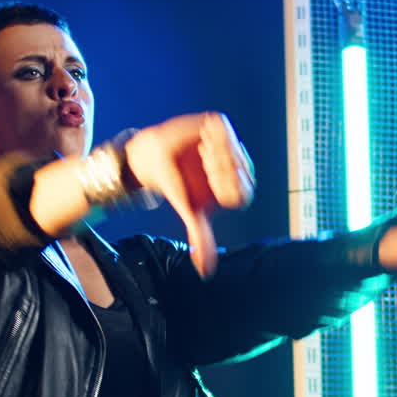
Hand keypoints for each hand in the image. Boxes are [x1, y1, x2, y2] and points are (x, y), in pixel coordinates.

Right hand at [124, 112, 254, 278]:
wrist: (153, 159)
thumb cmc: (176, 186)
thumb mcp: (189, 211)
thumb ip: (202, 237)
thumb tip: (205, 271)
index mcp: (238, 188)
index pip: (243, 194)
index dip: (223, 190)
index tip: (208, 186)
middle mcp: (239, 165)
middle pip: (240, 173)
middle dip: (218, 173)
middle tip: (202, 168)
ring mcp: (230, 144)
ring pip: (231, 151)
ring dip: (213, 156)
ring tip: (199, 154)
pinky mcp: (218, 125)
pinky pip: (221, 129)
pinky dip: (210, 137)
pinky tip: (199, 141)